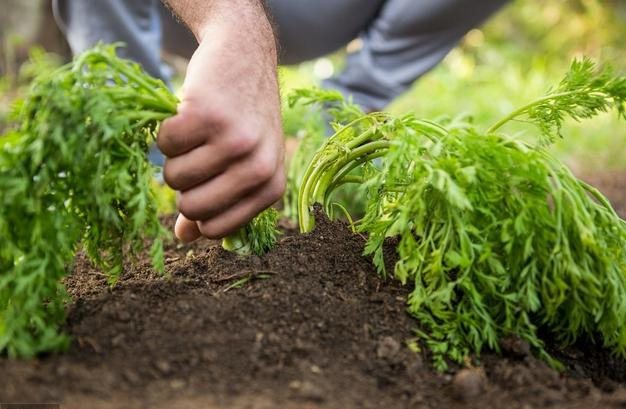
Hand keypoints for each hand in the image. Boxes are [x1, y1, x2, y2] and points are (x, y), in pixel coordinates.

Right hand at [157, 1, 284, 242]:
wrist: (245, 55)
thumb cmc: (243, 117)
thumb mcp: (243, 163)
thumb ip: (216, 202)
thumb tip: (183, 238)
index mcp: (271, 187)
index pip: (217, 229)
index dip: (198, 209)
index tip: (203, 183)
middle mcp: (258, 167)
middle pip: (192, 207)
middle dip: (182, 185)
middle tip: (196, 155)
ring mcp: (235, 141)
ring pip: (173, 177)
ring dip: (173, 156)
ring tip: (195, 133)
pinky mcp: (208, 115)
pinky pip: (164, 144)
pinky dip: (165, 130)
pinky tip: (187, 113)